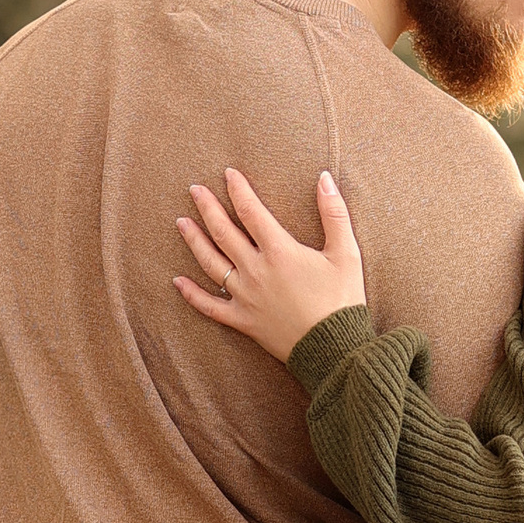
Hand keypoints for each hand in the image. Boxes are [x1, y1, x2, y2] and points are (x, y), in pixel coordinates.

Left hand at [176, 168, 367, 364]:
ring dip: (194, 241)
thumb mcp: (346, 253)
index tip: (228, 174)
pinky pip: (210, 306)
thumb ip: (334, 213)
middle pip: (224, 232)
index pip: (251, 211)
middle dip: (208, 208)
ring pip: (211, 263)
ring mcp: (245, 296)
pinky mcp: (243, 321)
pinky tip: (177, 281)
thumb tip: (324, 178)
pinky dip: (192, 294)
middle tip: (195, 190)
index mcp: (279, 251)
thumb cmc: (342, 300)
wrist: (335, 348)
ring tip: (181, 222)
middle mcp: (256, 270)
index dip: (238, 190)